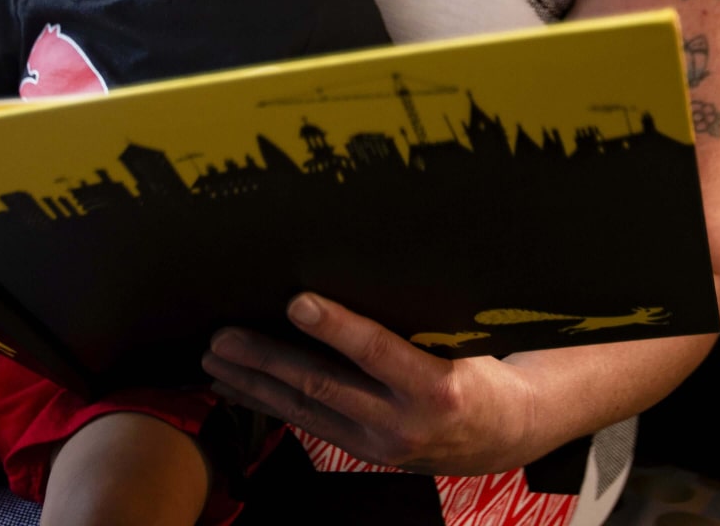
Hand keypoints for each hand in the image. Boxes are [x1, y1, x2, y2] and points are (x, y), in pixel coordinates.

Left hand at [201, 293, 538, 476]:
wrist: (504, 434)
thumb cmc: (481, 370)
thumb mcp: (466, 341)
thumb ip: (417, 320)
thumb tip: (364, 267)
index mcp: (437, 387)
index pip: (378, 352)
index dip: (335, 326)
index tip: (296, 300)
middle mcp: (403, 423)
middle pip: (324, 386)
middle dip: (267, 360)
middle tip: (224, 336)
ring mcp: (378, 445)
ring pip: (304, 409)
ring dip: (253, 383)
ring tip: (215, 358)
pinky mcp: (361, 452)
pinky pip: (306, 423)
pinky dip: (266, 404)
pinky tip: (235, 387)